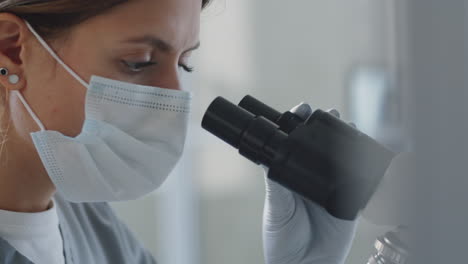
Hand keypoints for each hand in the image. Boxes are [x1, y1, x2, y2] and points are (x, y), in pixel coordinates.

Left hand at [262, 104, 357, 263]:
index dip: (298, 124)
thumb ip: (276, 185)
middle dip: (326, 126)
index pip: (294, 143)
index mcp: (290, 175)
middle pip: (320, 146)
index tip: (302, 109)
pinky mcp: (350, 202)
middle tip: (328, 112)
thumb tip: (270, 158)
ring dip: (346, 140)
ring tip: (347, 125)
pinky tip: (364, 152)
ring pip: (341, 158)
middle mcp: (311, 178)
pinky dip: (364, 166)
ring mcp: (331, 188)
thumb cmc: (282, 239)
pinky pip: (359, 181)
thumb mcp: (276, 208)